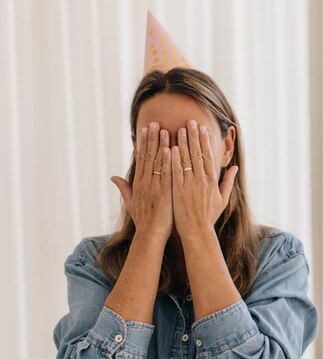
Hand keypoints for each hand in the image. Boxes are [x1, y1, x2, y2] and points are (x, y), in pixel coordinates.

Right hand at [111, 122, 172, 239]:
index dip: (143, 144)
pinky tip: (171, 149)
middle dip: (151, 139)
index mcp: (138, 184)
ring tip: (164, 129)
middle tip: (154, 123)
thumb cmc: (144, 220)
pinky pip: (167, 174)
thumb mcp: (131, 202)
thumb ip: (124, 188)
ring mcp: (155, 187)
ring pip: (158, 162)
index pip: (141, 159)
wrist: (151, 235)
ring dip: (161, 145)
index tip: (145, 130)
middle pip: (148, 157)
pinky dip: (168, 161)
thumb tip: (113, 176)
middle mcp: (145, 183)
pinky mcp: (164, 193)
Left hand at [171, 119, 237, 237]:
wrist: (197, 232)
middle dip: (194, 136)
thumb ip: (228, 182)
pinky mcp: (178, 191)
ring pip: (186, 160)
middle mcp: (202, 181)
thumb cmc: (209, 216)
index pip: (208, 156)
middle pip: (197, 154)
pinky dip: (174, 159)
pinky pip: (175, 172)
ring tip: (179, 128)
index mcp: (212, 181)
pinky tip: (171, 147)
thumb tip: (235, 167)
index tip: (202, 128)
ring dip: (183, 143)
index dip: (205, 141)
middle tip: (190, 121)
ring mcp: (189, 185)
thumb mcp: (222, 199)